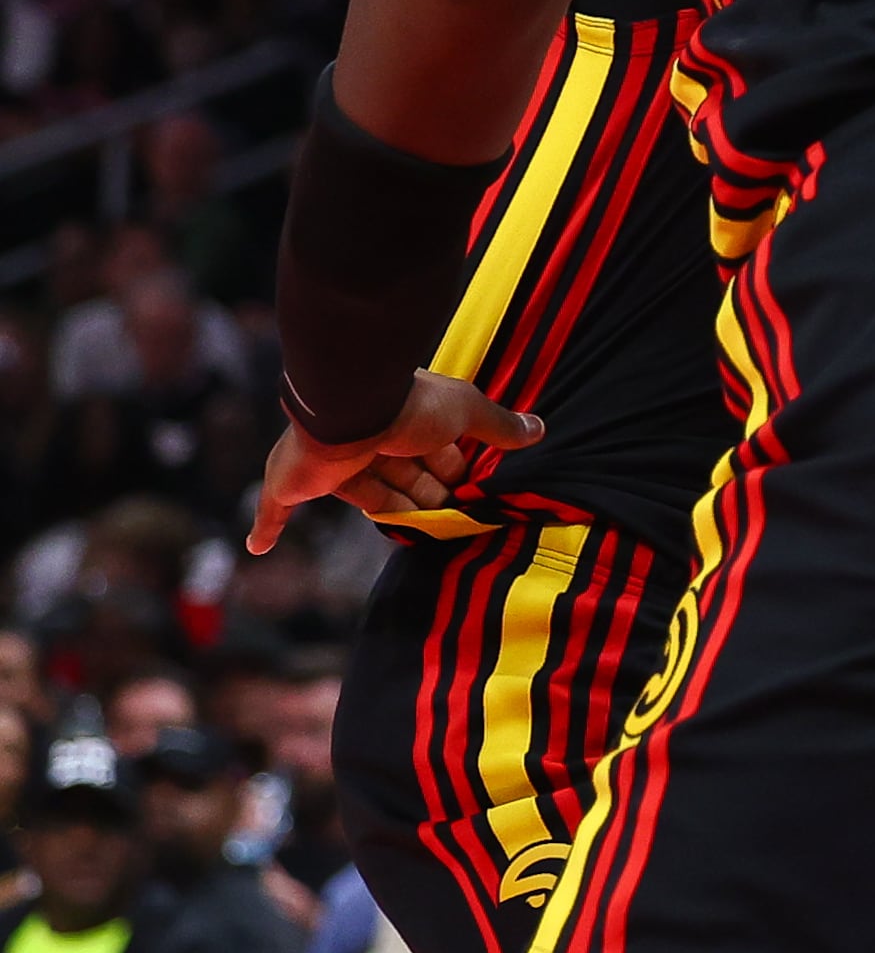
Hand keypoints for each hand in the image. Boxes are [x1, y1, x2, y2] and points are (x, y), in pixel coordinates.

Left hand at [248, 373, 541, 551]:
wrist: (348, 407)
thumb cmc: (409, 405)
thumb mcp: (465, 414)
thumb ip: (499, 426)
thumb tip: (540, 429)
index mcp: (399, 419)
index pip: (429, 452)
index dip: (452, 470)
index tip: (471, 490)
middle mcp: (362, 439)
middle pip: (399, 476)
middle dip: (426, 493)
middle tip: (454, 514)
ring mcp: (324, 464)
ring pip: (363, 495)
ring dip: (389, 511)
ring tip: (422, 531)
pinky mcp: (292, 485)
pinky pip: (274, 511)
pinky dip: (266, 528)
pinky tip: (256, 547)